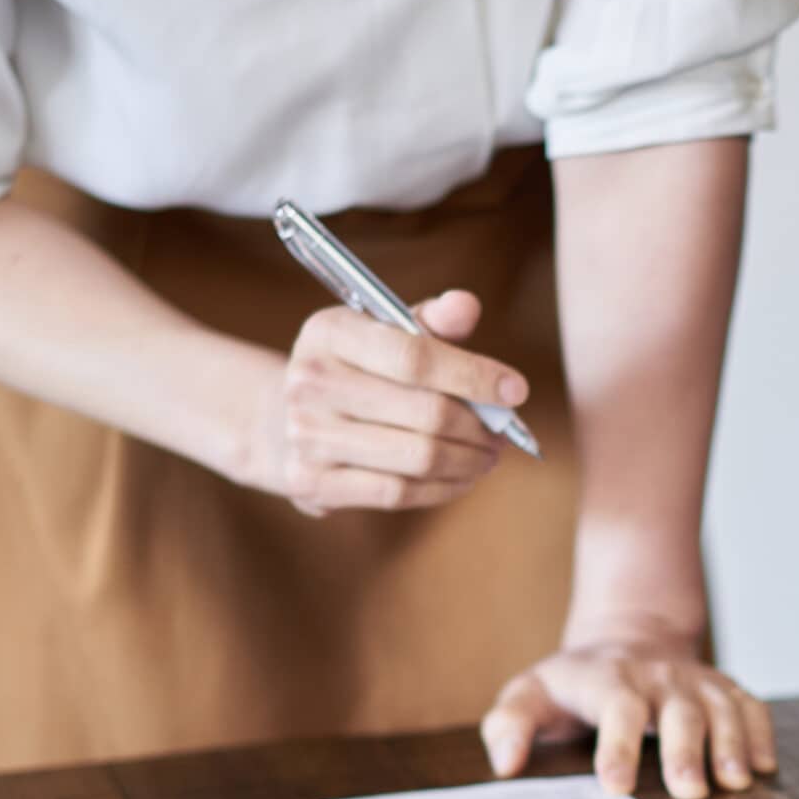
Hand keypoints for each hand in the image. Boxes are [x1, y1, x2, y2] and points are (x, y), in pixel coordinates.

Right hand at [236, 293, 527, 515]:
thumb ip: (431, 320)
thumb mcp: (384, 331)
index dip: (474, 375)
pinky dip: (443, 488)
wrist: (282, 421)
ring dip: (468, 461)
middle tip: (503, 432)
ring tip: (487, 455)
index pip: (414, 356)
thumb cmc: (356, 370)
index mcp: (329, 331)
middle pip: (425, 413)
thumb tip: (466, 306)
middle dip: (479, 427)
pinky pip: (398, 493)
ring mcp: (307, 435)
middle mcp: (309, 380)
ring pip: (418, 457)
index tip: (516, 390)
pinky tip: (461, 478)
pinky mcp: (313, 482)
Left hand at [480, 626, 777, 798]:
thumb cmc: (576, 683)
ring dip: (732, 744)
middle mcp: (658, 678)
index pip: (616, 709)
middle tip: (690, 791)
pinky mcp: (724, 690)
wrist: (628, 637)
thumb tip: (506, 763)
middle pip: (679, 710)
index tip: (616, 787)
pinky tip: (763, 767)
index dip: (617, 747)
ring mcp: (696, 682)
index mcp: (608, 680)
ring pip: (721, 708)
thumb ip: (511, 724)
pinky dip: (761, 734)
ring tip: (736, 782)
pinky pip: (749, 706)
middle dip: (686, 750)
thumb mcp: (531, 694)